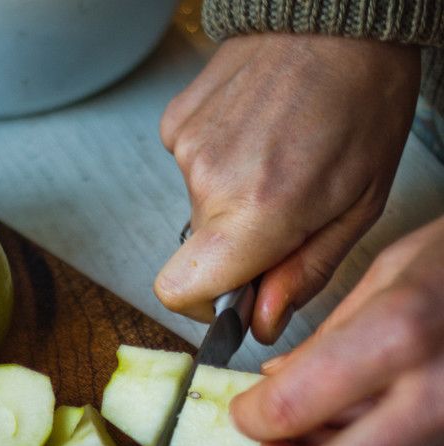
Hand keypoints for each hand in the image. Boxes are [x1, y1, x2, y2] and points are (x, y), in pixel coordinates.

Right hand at [154, 33, 419, 341]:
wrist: (334, 20)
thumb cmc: (363, 104)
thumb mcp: (357, 206)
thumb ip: (303, 274)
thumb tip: (261, 321)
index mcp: (258, 211)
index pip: (179, 289)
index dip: (204, 304)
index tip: (236, 292)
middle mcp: (208, 180)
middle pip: (197, 250)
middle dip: (237, 244)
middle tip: (283, 206)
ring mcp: (186, 146)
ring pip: (197, 207)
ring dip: (232, 198)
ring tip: (275, 156)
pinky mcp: (176, 122)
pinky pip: (190, 167)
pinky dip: (221, 163)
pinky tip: (255, 134)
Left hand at [230, 215, 443, 445]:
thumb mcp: (388, 274)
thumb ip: (326, 335)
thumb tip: (275, 380)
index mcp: (398, 333)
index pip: (291, 407)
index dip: (250, 419)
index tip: (242, 410)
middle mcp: (434, 395)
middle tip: (266, 444)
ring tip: (307, 424)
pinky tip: (351, 423)